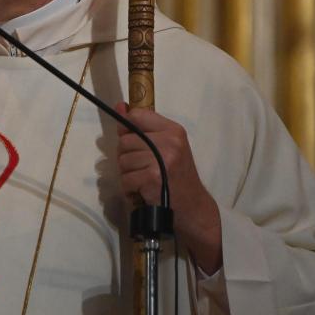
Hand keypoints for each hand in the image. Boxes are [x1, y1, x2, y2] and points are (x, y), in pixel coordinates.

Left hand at [115, 103, 222, 272]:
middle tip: (142, 168)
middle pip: (125, 141)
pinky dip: (130, 189)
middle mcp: (169, 142)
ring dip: (128, 175)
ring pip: (123, 161)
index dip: (127, 129)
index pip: (136, 116)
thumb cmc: (178, 176)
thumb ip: (142, 128)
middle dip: (127, 157)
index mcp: (173, 130)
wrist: (194, 207)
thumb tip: (120, 107)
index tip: (133, 142)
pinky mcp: (153, 178)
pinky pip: (126, 179)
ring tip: (144, 180)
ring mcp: (161, 160)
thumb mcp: (167, 147)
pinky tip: (143, 191)